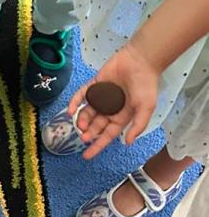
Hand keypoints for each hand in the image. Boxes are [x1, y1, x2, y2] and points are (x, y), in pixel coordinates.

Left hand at [68, 43, 159, 158]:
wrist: (141, 60)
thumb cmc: (146, 84)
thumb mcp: (146, 108)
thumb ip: (138, 126)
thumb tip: (128, 142)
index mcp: (121, 117)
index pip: (107, 135)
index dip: (97, 146)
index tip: (86, 156)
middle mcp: (110, 109)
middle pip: (95, 126)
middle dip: (89, 133)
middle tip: (83, 137)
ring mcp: (101, 97)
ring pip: (87, 112)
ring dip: (82, 120)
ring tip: (81, 125)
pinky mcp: (95, 85)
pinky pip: (81, 96)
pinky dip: (74, 103)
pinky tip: (70, 111)